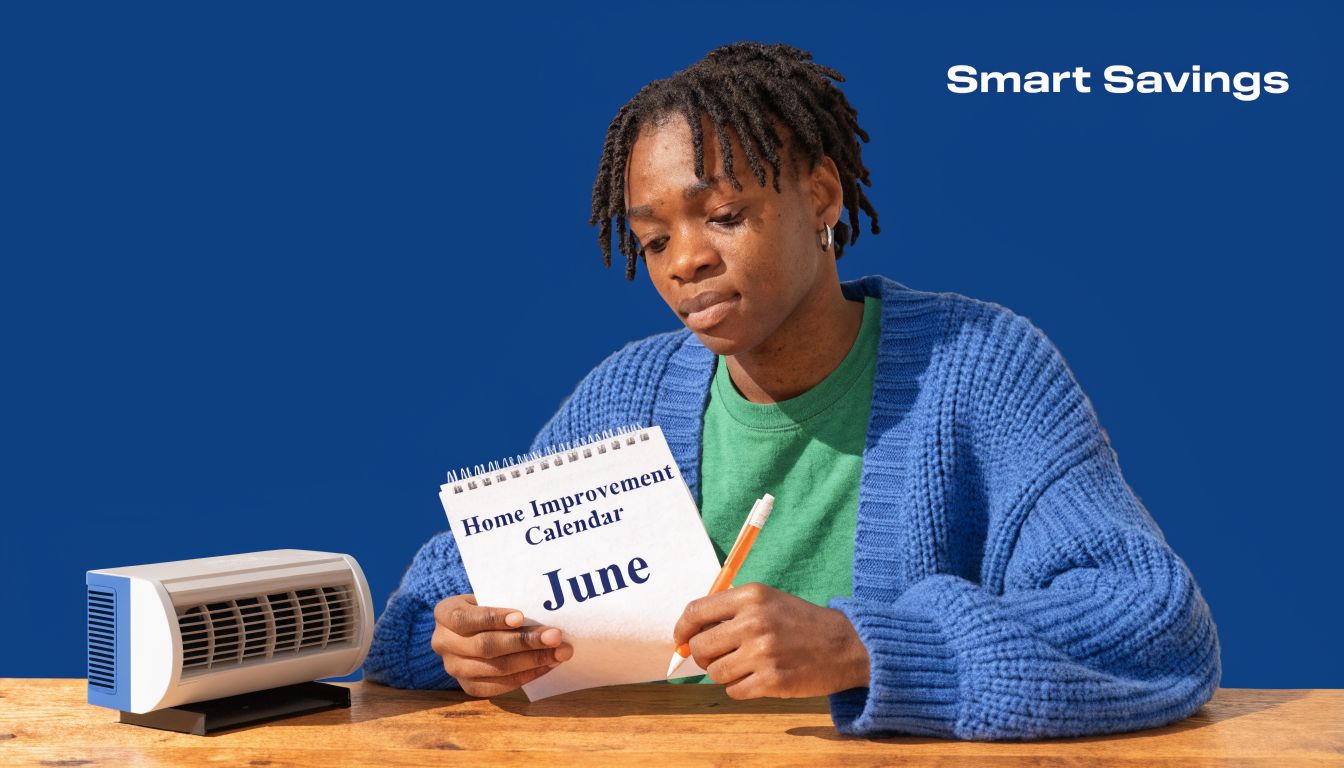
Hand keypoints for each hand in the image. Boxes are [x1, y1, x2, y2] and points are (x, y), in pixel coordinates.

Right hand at [430, 593, 573, 696]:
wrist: (472, 628)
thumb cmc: (486, 605)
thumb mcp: (487, 596)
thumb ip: (505, 601)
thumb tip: (544, 610)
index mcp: (445, 614)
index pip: (466, 618)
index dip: (493, 618)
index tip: (521, 616)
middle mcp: (443, 642)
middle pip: (485, 646)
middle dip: (524, 642)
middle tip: (555, 636)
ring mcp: (453, 668)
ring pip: (495, 669)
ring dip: (532, 661)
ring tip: (559, 652)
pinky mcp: (468, 686)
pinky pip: (499, 686)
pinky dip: (527, 676)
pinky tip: (548, 665)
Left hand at [673, 582, 869, 699]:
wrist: (846, 645)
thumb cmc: (801, 622)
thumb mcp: (768, 600)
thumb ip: (729, 612)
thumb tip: (688, 636)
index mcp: (751, 596)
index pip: (695, 611)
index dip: (682, 629)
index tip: (681, 640)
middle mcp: (754, 622)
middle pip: (700, 646)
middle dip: (703, 656)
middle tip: (719, 656)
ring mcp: (763, 653)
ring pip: (715, 672)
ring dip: (724, 674)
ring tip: (745, 666)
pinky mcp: (772, 681)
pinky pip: (734, 691)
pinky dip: (740, 688)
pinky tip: (758, 678)